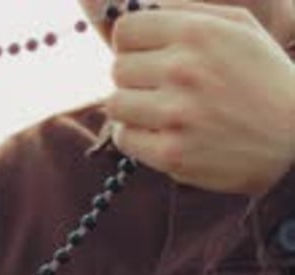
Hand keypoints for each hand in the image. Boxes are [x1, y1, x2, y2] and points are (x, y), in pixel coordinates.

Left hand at [106, 1, 294, 194]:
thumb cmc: (265, 79)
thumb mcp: (239, 27)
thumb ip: (189, 11)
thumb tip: (142, 7)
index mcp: (195, 33)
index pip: (125, 31)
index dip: (131, 45)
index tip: (145, 57)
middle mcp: (182, 71)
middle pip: (118, 69)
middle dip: (134, 78)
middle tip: (157, 89)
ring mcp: (175, 115)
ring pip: (116, 104)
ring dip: (131, 109)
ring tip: (157, 113)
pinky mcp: (172, 154)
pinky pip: (125, 138)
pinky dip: (135, 137)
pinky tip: (158, 134)